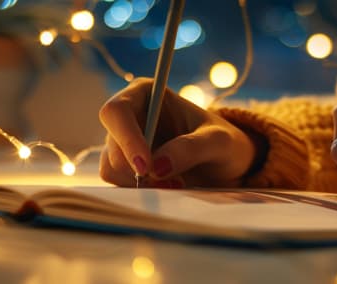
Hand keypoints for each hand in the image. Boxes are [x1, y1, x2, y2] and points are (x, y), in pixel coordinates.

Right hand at [98, 78, 256, 187]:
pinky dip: (141, 190)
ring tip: (177, 183)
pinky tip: (168, 186)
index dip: (127, 138)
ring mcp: (125, 142)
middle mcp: (130, 115)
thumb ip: (192, 148)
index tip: (147, 167)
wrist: (225, 164)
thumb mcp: (219, 142)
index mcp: (145, 94)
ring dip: (141, 183)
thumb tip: (157, 165)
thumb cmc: (223, 142)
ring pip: (111, 167)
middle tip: (173, 181)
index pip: (116, 111)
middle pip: (112, 144)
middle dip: (138, 169)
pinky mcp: (126, 166)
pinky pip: (118, 183)